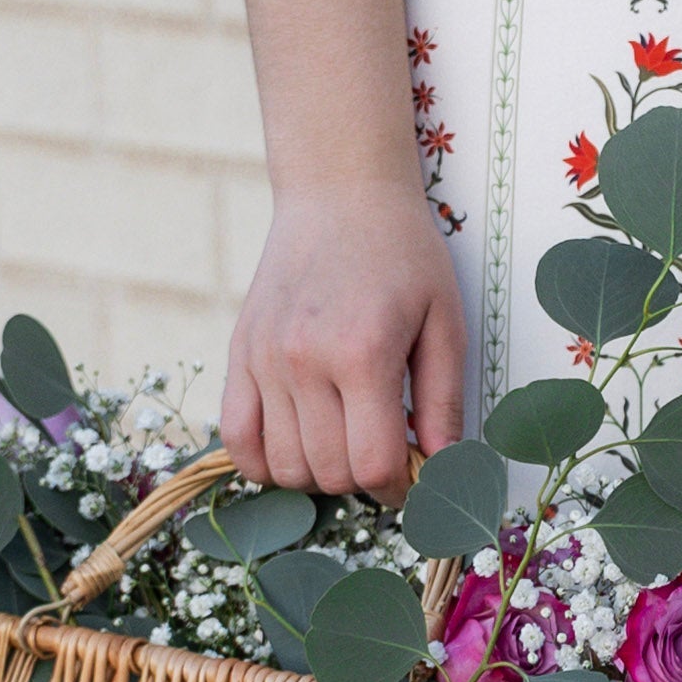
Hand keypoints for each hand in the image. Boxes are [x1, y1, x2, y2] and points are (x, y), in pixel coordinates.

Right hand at [220, 185, 467, 499]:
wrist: (340, 194)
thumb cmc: (403, 254)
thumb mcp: (444, 320)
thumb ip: (443, 399)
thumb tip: (443, 468)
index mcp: (363, 353)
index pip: (374, 464)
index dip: (400, 487)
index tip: (413, 476)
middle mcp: (305, 361)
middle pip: (328, 472)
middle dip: (364, 480)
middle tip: (385, 453)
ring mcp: (264, 359)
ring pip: (283, 466)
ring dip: (318, 474)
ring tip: (345, 444)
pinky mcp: (239, 354)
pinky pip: (236, 438)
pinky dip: (263, 463)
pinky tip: (296, 448)